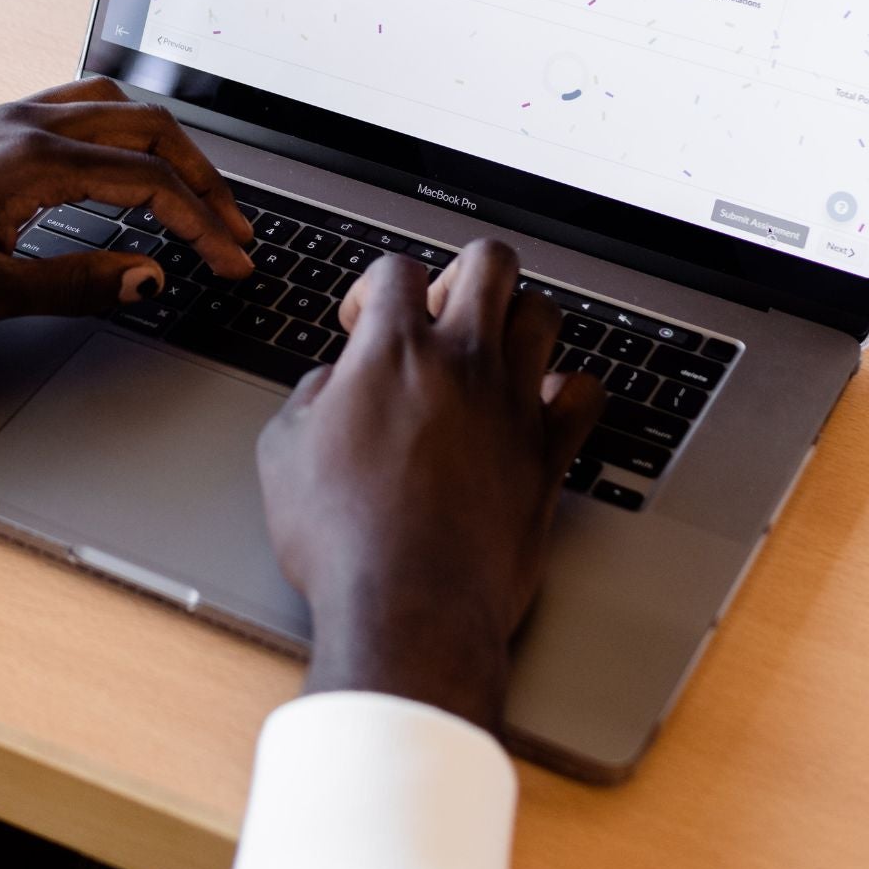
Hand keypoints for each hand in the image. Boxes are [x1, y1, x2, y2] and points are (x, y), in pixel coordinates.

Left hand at [0, 78, 253, 329]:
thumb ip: (75, 283)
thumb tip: (149, 279)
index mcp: (31, 161)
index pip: (151, 183)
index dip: (205, 226)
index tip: (236, 261)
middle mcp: (24, 124)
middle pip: (148, 129)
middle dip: (203, 179)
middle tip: (233, 228)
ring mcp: (4, 118)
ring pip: (114, 107)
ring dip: (165, 146)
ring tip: (192, 193)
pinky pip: (76, 108)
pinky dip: (121, 132)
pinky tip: (119, 166)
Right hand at [255, 242, 604, 730]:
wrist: (409, 607)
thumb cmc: (342, 538)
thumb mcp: (282, 456)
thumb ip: (308, 398)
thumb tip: (331, 385)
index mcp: (393, 352)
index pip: (397, 269)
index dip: (373, 289)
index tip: (363, 325)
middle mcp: (463, 363)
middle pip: (490, 262)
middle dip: (460, 273)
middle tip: (438, 314)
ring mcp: (514, 405)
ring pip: (542, 313)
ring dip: (515, 319)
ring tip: (488, 351)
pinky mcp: (548, 454)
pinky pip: (586, 394)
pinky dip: (569, 389)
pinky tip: (542, 402)